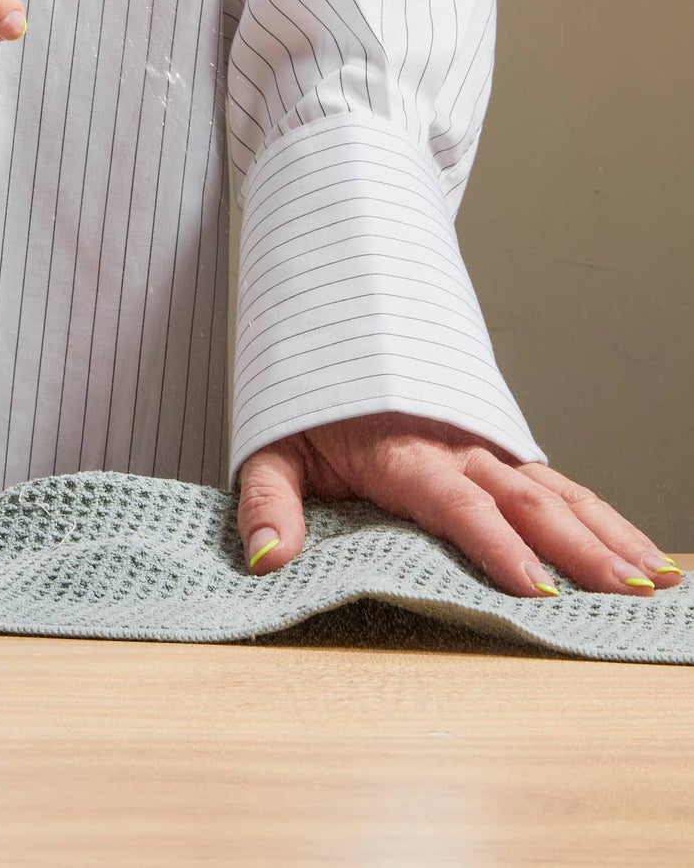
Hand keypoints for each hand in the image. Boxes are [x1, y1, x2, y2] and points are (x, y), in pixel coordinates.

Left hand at [236, 411, 684, 596]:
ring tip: (652, 575)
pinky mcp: (497, 451)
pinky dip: (602, 516)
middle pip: (524, 499)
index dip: (494, 543)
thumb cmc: (306, 405)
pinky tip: (640, 550)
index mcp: (400, 454)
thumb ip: (268, 503)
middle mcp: (453, 448)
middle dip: (578, 545)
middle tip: (625, 589)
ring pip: (555, 491)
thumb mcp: (271, 448)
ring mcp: (483, 447)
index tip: (535, 586)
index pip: (455, 503)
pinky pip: (557, 484)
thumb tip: (268, 558)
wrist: (330, 332)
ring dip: (605, 532)